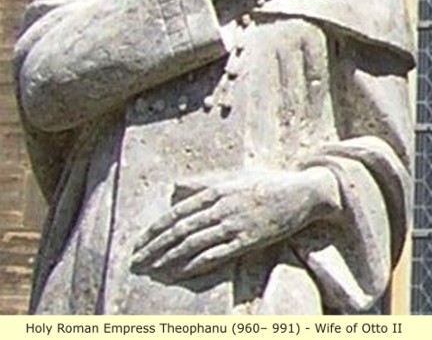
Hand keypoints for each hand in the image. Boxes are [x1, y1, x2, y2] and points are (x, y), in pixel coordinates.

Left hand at [131, 167, 340, 280]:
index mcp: (214, 190)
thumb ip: (203, 183)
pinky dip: (196, 264)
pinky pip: (217, 254)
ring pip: (193, 244)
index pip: (176, 212)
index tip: (139, 242)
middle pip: (180, 230)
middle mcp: (220, 207)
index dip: (155, 229)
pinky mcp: (248, 239)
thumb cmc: (266, 183)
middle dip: (155, 247)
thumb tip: (175, 186)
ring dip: (169, 258)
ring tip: (152, 270)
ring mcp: (233, 224)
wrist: (299, 193)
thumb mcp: (233, 177)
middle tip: (137, 261)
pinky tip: (180, 272)